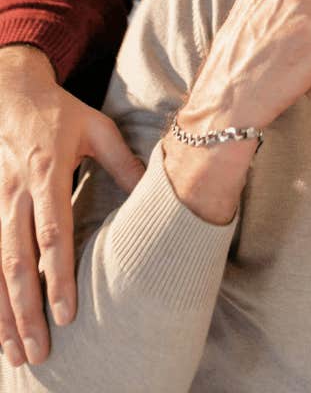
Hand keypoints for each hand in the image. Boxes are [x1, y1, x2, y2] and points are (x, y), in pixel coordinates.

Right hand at [0, 45, 144, 366]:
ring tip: (16, 354)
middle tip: (40, 353)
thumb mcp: (97, 128)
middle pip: (16, 261)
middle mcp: (14, 193)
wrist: (10, 92)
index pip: (52, 233)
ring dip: (3, 313)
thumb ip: (124, 162)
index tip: (66, 313)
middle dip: (26, 310)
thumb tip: (158, 192)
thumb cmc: (60, 114)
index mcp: (46, 172)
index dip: (58, 275)